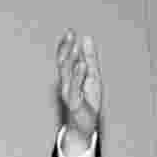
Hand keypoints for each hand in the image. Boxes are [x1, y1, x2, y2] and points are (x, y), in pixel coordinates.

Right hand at [56, 29, 101, 148]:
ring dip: (70, 59)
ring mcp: (68, 93)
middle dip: (66, 48)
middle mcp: (65, 84)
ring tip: (75, 45)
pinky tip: (81, 65)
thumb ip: (90, 58)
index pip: (64, 57)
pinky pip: (75, 88)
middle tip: (70, 33)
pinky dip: (77, 76)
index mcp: (68, 77)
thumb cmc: (88, 101)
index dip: (66, 44)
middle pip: (63, 63)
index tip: (70, 30)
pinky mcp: (74, 103)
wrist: (85, 126)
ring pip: (67, 74)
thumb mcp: (93, 76)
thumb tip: (87, 38)